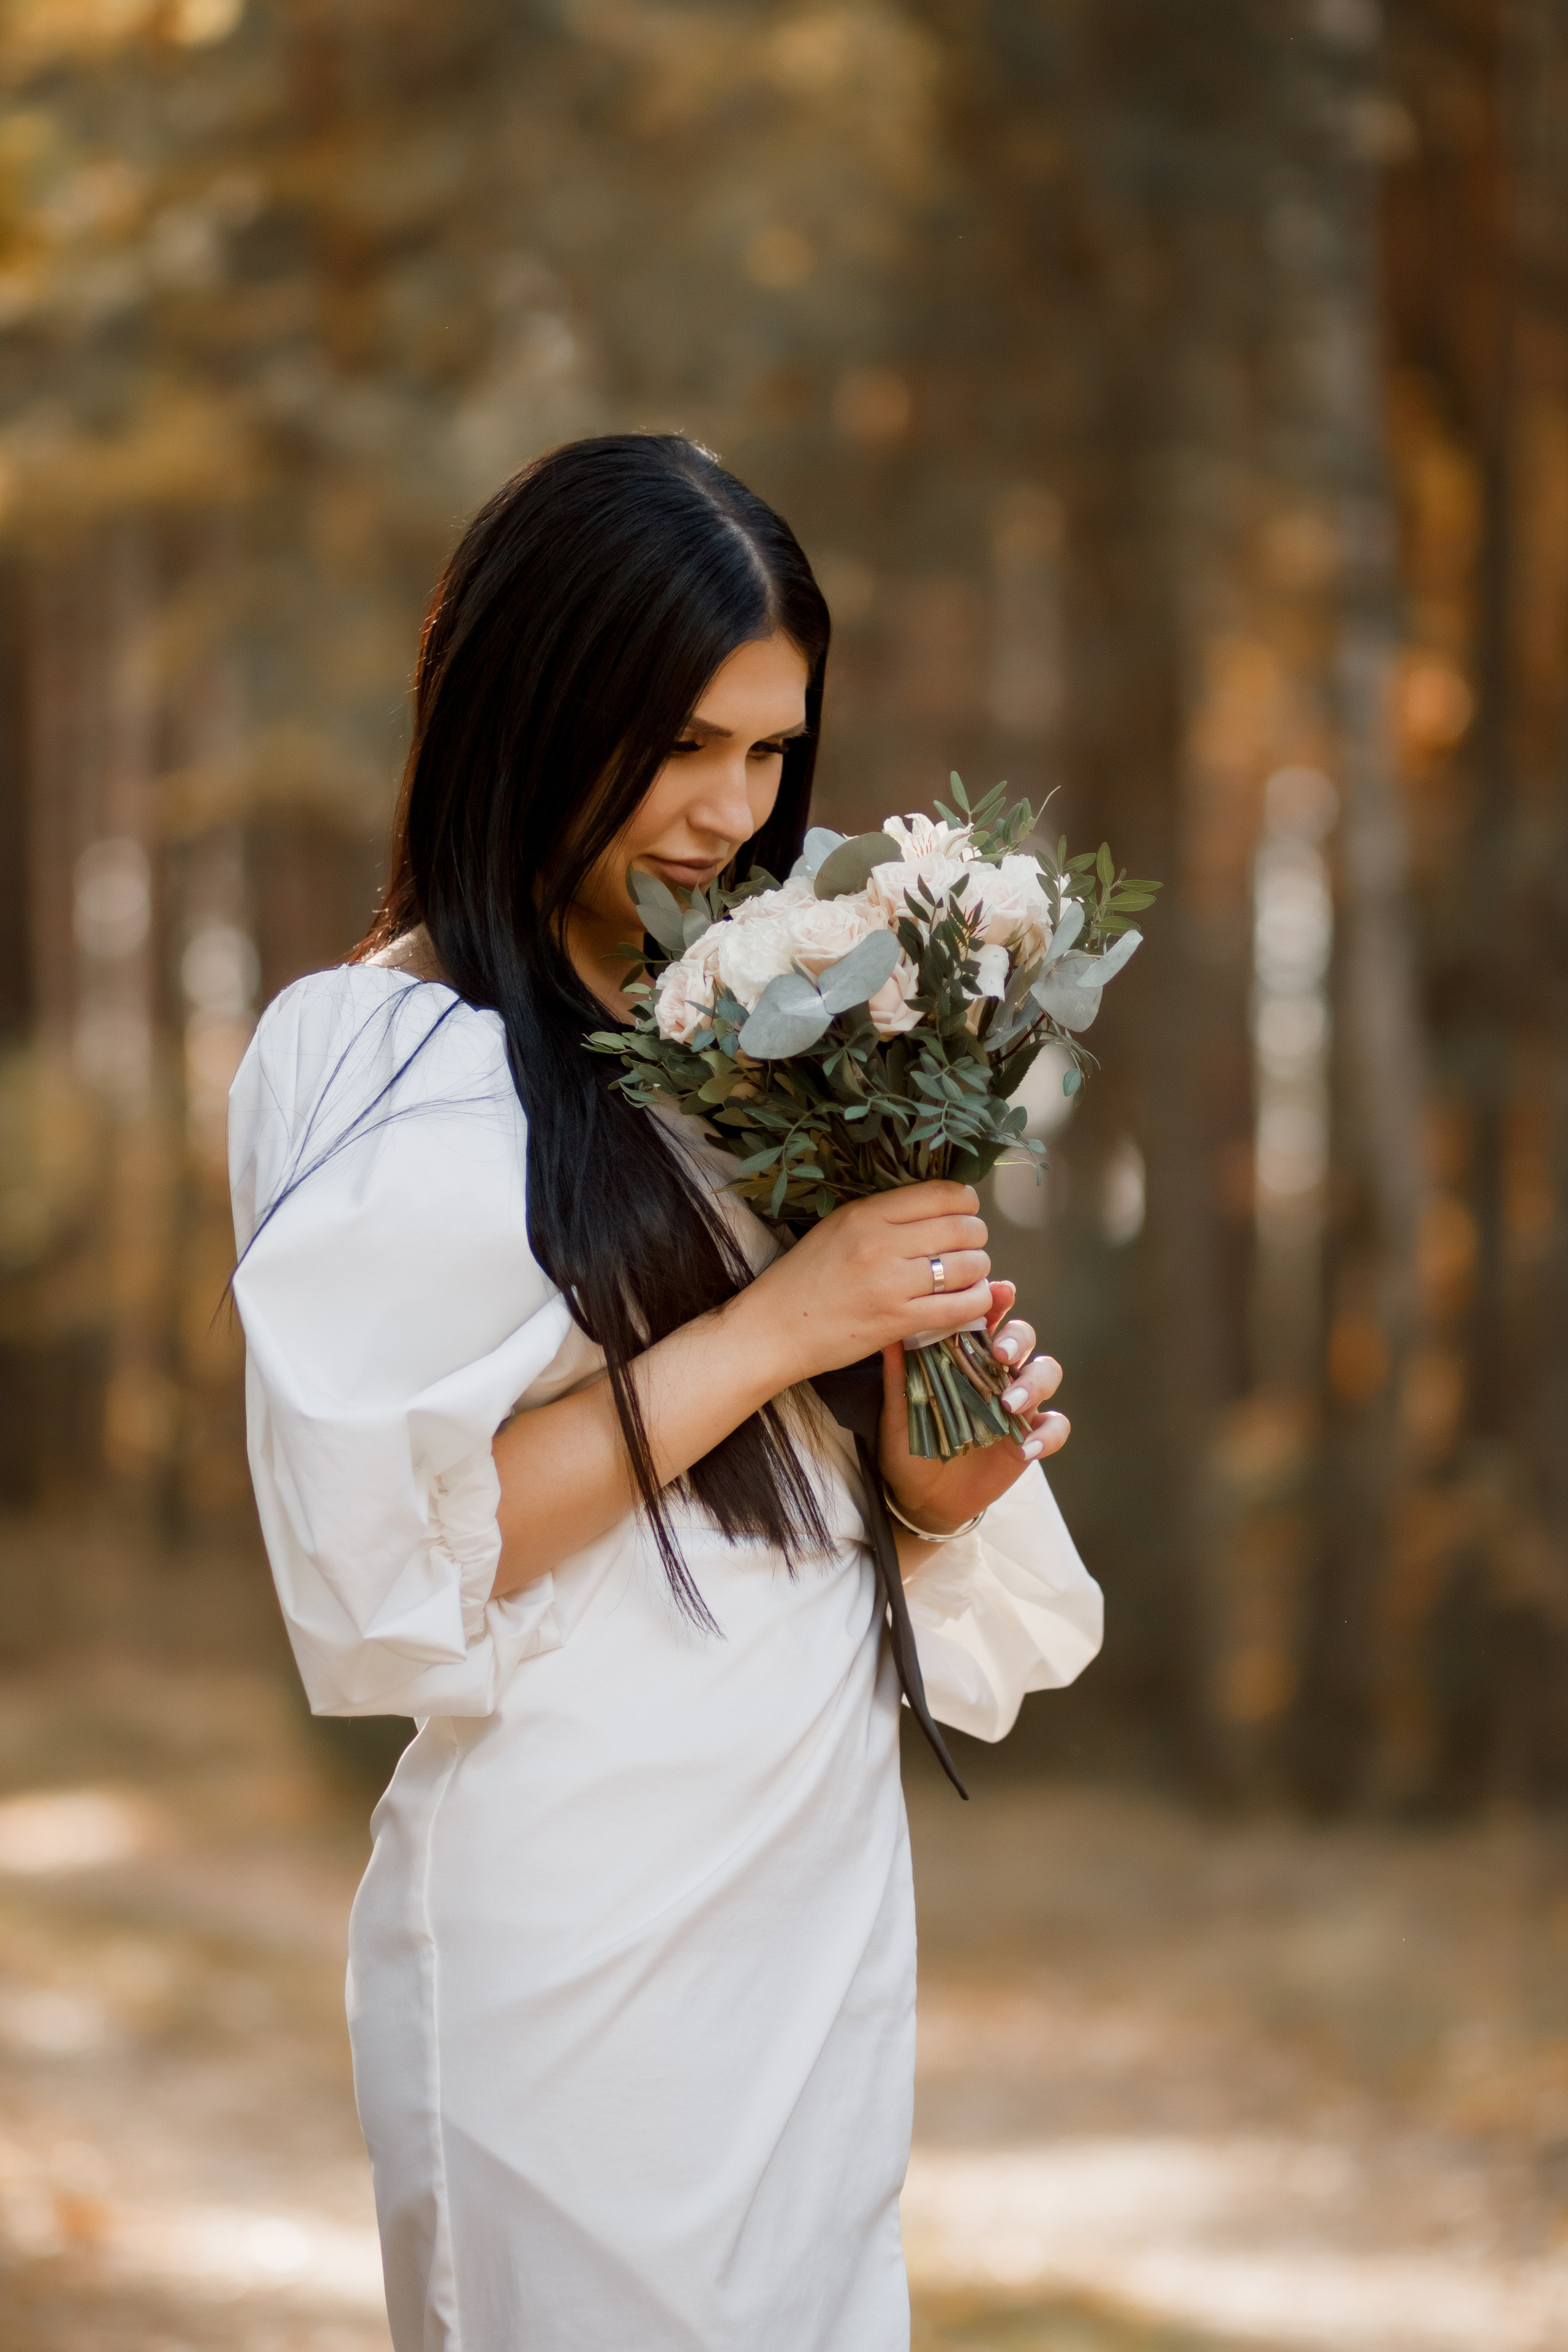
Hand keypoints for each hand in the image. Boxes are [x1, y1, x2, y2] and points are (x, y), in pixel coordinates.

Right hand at [736, 1181, 993, 1389]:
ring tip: (967, 1276)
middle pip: (962, 1228)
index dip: (965, 1202)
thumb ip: (884, 1216)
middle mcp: (881, 1243)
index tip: (964, 1213)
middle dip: (976, 1237)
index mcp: (866, 1213)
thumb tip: (937, 1208)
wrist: (773, 1329)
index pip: (941, 1193)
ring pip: (969, 1266)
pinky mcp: (898, 1320)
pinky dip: (976, 1302)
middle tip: (968, 1247)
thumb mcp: (838, 1228)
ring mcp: (891, 1283)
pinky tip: (969, 1301)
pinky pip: (961, 1307)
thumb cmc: (804, 1279)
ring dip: (978, 1270)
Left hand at [877, 1281, 1068, 1538]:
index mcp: (966, 1356)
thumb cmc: (910, 1442)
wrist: (920, 1495)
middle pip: (1023, 1337)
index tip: (1000, 1291)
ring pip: (1046, 1372)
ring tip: (1009, 1403)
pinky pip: (1055, 1427)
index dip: (998, 1299)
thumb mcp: (898, 1409)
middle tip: (1000, 1353)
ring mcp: (1017, 1404)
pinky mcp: (1030, 1438)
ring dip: (1034, 1383)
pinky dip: (1046, 1434)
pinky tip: (1025, 1448)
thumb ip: (899, 1374)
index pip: (987, 1317)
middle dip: (1018, 1337)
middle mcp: (996, 1372)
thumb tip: (889, 1334)